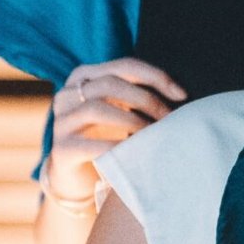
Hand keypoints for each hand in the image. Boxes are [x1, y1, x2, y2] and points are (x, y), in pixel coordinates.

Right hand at [47, 56, 186, 199]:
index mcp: (83, 76)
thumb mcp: (119, 110)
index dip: (155, 76)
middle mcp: (67, 94)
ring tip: (153, 135)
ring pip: (97, 108)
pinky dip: (118, 146)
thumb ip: (137, 96)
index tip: (182, 94)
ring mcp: (61, 122)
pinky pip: (90, 144)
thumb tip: (180, 95)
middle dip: (146, 99)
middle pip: (110, 84)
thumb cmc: (105, 137)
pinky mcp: (61, 149)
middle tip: (170, 119)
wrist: (77, 177)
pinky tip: (136, 153)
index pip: (123, 66)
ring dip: (132, 121)